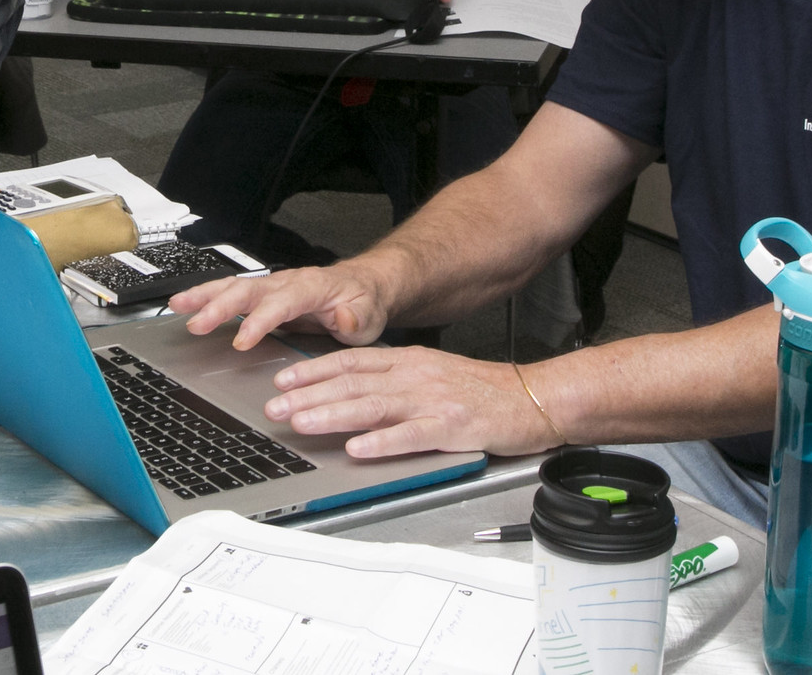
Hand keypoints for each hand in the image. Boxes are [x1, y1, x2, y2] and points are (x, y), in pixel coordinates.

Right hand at [169, 263, 390, 350]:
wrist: (363, 286)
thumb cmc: (364, 302)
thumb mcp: (371, 314)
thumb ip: (358, 318)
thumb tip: (344, 320)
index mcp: (312, 287)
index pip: (281, 302)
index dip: (259, 321)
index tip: (241, 341)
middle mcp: (288, 282)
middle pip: (248, 290)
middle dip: (219, 306)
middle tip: (197, 324)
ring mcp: (273, 287)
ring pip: (234, 286)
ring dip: (205, 296)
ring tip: (178, 306)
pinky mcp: (264, 295)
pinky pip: (231, 292)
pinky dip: (207, 297)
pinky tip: (186, 306)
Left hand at [265, 346, 563, 457]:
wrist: (534, 396)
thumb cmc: (483, 391)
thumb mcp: (432, 373)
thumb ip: (394, 380)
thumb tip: (351, 390)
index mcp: (409, 362)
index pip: (351, 362)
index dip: (313, 370)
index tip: (282, 380)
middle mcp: (416, 376)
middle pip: (353, 383)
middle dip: (310, 395)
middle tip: (276, 408)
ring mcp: (433, 401)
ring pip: (373, 406)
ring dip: (333, 414)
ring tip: (302, 423)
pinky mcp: (453, 427)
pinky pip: (411, 435)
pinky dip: (381, 442)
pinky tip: (357, 449)